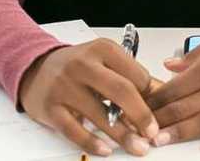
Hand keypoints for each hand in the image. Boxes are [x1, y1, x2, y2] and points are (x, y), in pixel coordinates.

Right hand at [18, 39, 164, 156]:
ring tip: (138, 147)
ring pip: (100, 114)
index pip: (136, 74)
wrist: (36, 67)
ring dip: (123, 135)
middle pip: (121, 91)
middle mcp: (84, 64)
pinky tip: (106, 149)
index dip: (151, 97)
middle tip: (153, 132)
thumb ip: (132, 76)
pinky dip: (92, 142)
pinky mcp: (51, 107)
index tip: (160, 113)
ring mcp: (66, 86)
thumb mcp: (105, 61)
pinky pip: (74, 129)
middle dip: (142, 115)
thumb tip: (163, 96)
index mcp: (102, 49)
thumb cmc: (78, 66)